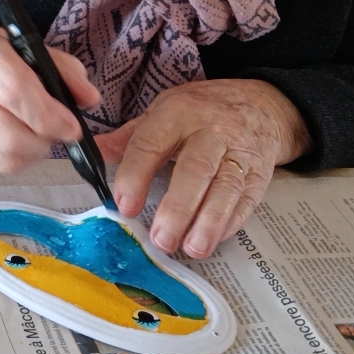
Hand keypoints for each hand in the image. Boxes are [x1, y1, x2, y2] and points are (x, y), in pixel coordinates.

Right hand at [0, 25, 99, 173]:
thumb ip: (65, 71)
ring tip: (37, 136)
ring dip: (30, 153)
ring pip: (1, 156)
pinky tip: (17, 141)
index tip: (72, 128)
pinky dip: (12, 158)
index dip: (48, 117)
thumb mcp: (32, 48)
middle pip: (7, 135)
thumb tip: (90, 100)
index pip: (15, 93)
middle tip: (55, 132)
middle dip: (43, 141)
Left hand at [95, 78, 310, 258]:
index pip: (151, 144)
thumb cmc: (201, 111)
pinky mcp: (260, 173)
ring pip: (225, 187)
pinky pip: (246, 199)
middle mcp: (211, 130)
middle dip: (177, 207)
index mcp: (178, 112)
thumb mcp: (163, 111)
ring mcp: (239, 152)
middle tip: (161, 239)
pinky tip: (214, 239)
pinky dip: (230, 222)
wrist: (261, 104)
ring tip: (191, 248)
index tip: (124, 206)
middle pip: (194, 169)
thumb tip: (92, 152)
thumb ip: (130, 137)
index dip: (135, 175)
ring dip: (208, 221)